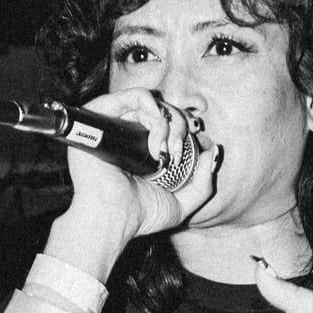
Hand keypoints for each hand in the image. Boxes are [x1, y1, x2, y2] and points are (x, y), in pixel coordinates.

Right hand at [59, 92, 219, 252]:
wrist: (113, 218)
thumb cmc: (140, 216)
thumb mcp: (181, 205)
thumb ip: (203, 183)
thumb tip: (213, 151)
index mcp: (142, 151)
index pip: (168, 124)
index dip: (185, 125)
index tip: (197, 137)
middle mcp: (127, 135)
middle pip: (162, 111)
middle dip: (180, 125)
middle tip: (177, 151)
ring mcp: (113, 125)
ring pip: (150, 102)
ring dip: (167, 121)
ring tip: (165, 148)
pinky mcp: (100, 117)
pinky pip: (131, 95)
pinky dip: (150, 103)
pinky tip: (156, 123)